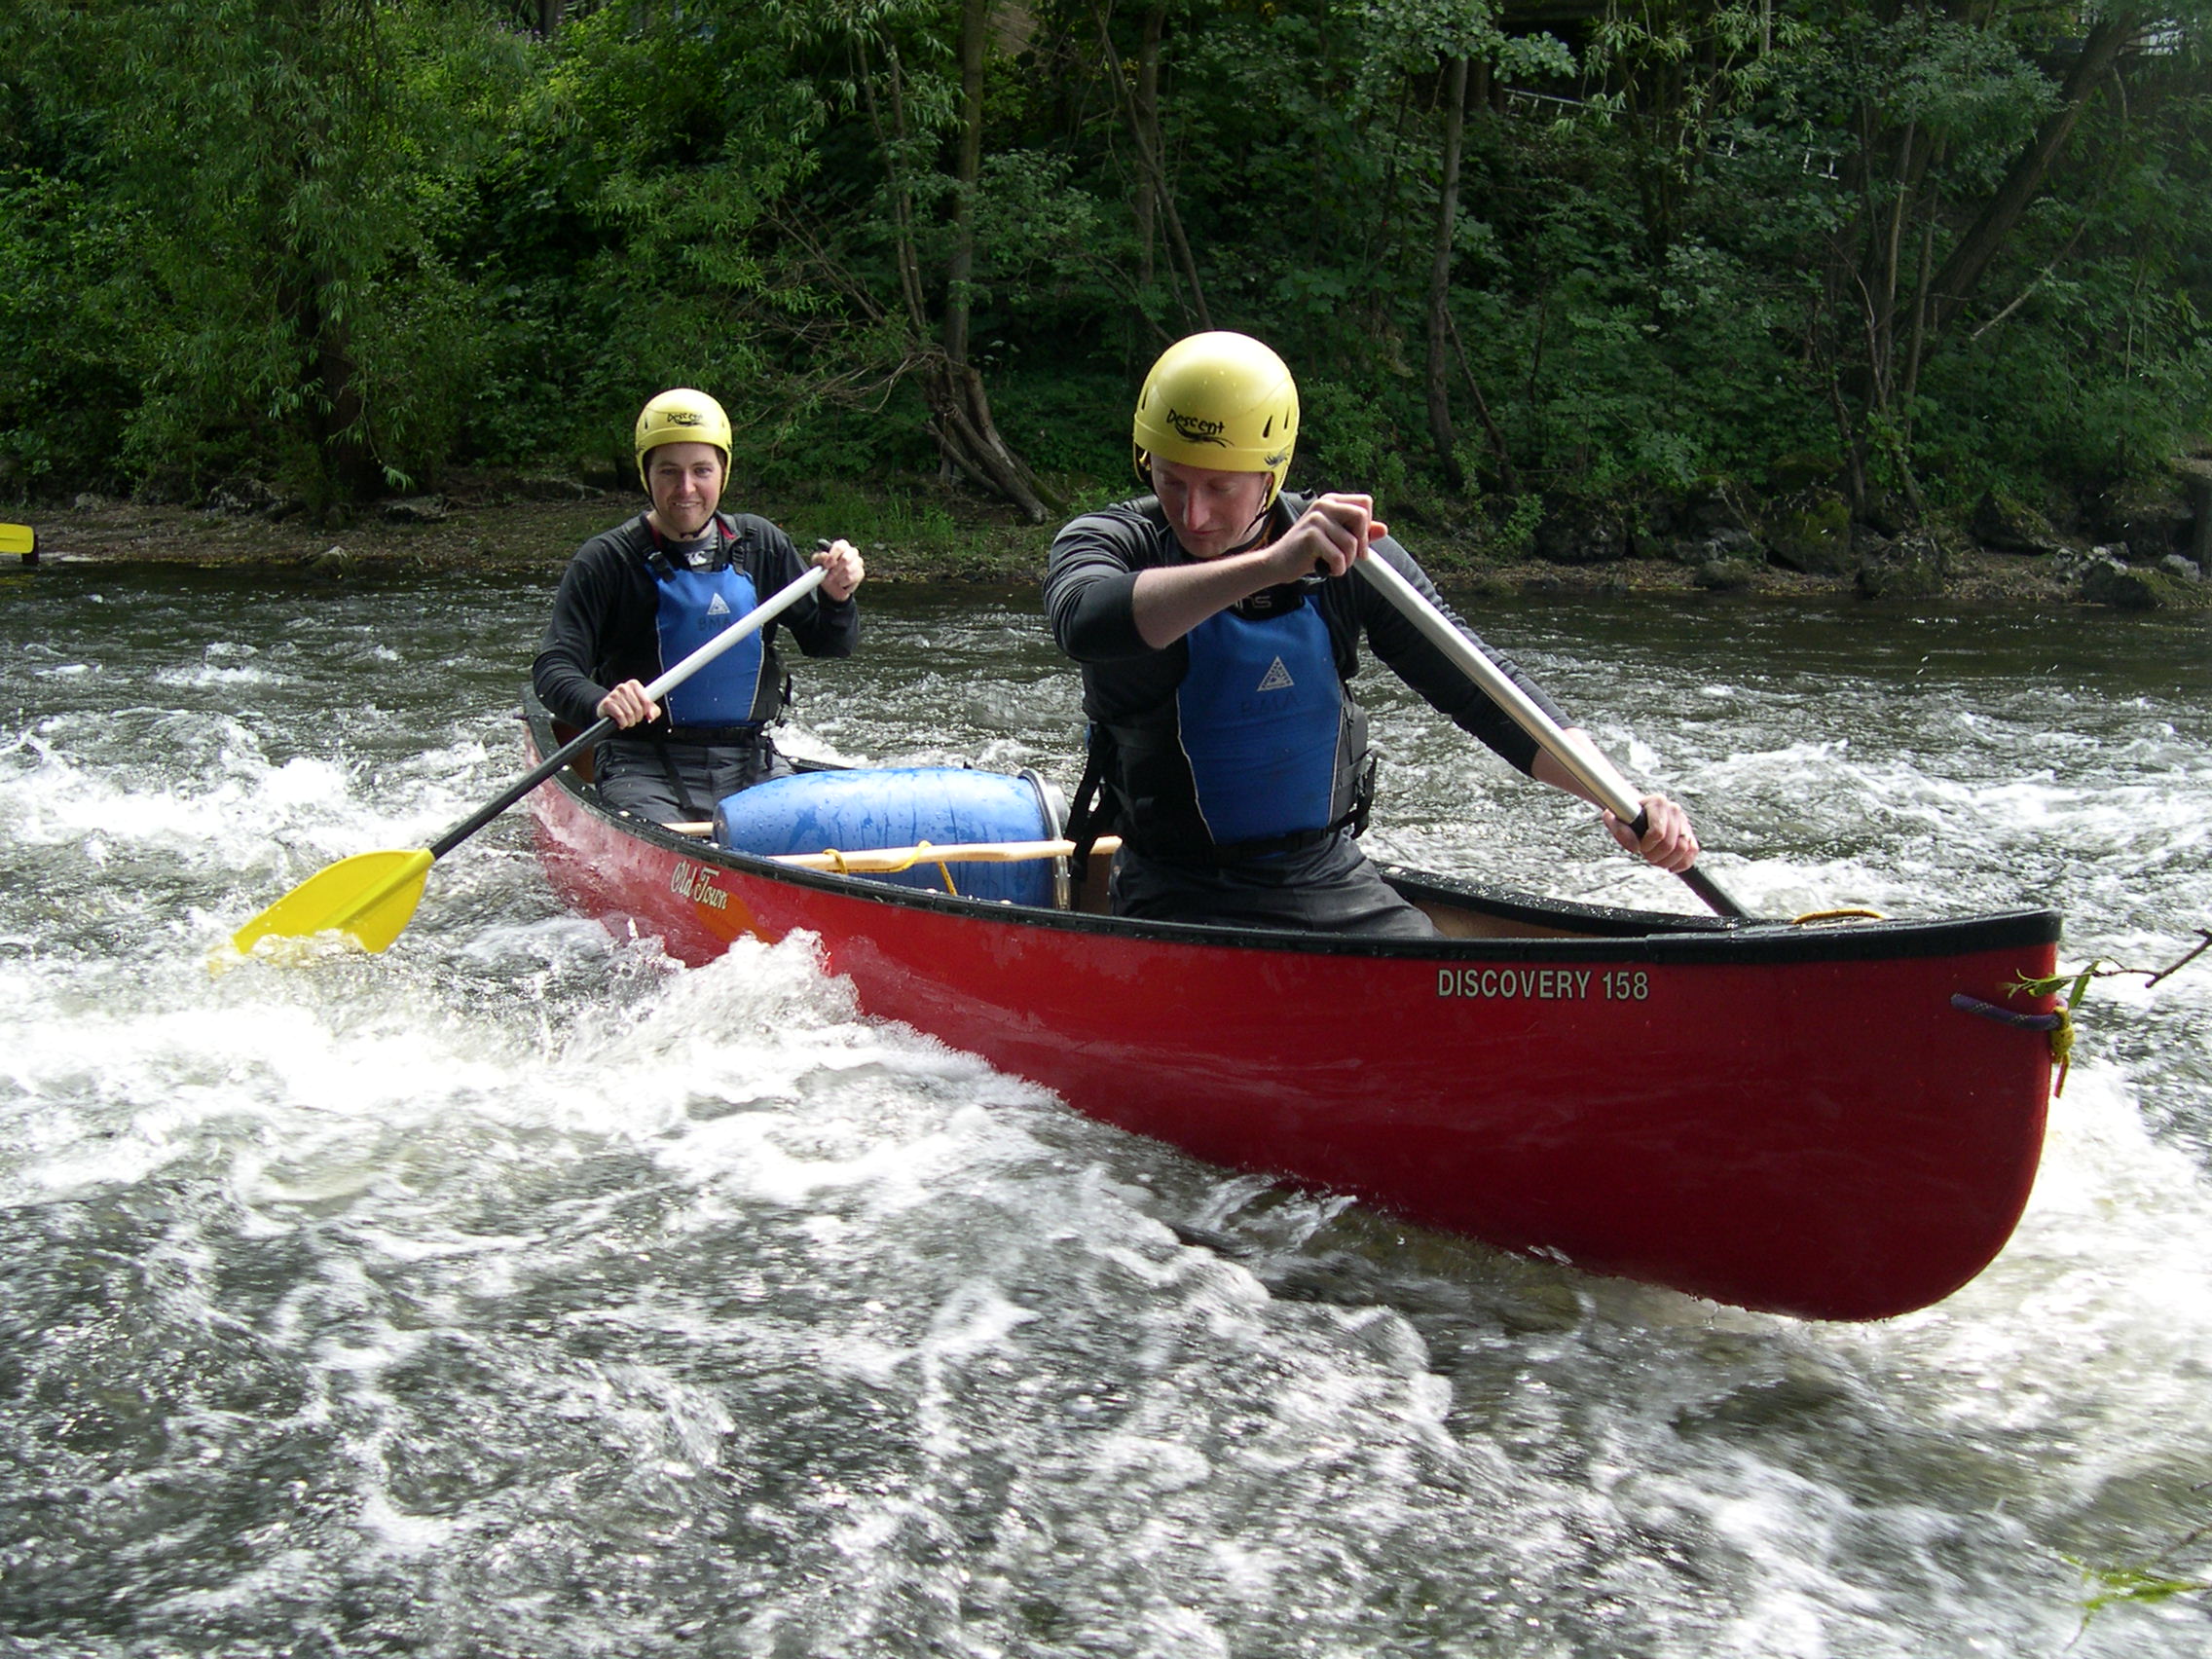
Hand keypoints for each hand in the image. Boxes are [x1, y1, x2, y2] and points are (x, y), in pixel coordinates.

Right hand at [597, 679, 659, 728]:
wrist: (609, 708)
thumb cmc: (628, 706)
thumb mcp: (644, 707)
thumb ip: (653, 711)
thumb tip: (651, 716)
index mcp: (634, 685)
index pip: (646, 702)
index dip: (646, 712)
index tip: (643, 713)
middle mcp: (624, 687)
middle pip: (638, 709)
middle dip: (637, 718)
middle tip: (633, 718)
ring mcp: (614, 694)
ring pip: (629, 714)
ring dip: (630, 722)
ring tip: (627, 720)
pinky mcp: (607, 703)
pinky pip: (620, 716)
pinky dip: (622, 723)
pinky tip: (621, 722)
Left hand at [814, 538, 864, 600]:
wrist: (831, 584)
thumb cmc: (825, 568)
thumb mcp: (817, 562)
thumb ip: (819, 557)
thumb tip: (825, 555)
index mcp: (841, 545)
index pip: (839, 547)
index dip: (832, 557)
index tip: (826, 566)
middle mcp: (852, 551)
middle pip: (846, 559)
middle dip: (835, 569)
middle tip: (828, 576)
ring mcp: (858, 562)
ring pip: (848, 570)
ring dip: (838, 577)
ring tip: (833, 579)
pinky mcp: (860, 573)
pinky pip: (852, 578)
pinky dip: (843, 582)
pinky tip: (840, 583)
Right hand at [1260, 492, 1388, 582]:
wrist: (1277, 564)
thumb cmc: (1308, 552)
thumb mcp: (1337, 539)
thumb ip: (1359, 533)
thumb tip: (1383, 529)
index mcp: (1331, 501)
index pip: (1365, 503)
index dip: (1366, 525)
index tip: (1358, 542)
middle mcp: (1323, 505)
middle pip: (1361, 517)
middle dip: (1361, 543)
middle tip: (1351, 557)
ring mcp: (1316, 519)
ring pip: (1351, 543)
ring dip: (1346, 561)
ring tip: (1332, 563)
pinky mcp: (1310, 536)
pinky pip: (1338, 557)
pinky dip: (1336, 569)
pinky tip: (1325, 569)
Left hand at [1603, 793, 1700, 872]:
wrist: (1636, 812)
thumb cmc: (1625, 816)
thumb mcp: (1615, 819)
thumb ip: (1619, 830)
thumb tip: (1635, 847)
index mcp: (1657, 802)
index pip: (1657, 833)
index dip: (1647, 846)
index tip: (1639, 848)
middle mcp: (1674, 809)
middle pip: (1670, 844)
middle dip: (1656, 856)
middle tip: (1646, 856)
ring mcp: (1683, 821)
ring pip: (1684, 849)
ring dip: (1668, 862)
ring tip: (1656, 861)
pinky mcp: (1689, 832)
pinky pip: (1693, 851)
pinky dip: (1683, 863)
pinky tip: (1670, 866)